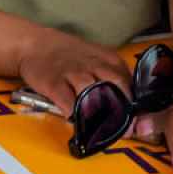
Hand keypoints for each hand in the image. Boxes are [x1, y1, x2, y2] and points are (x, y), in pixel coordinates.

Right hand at [13, 28, 133, 117]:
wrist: (36, 45)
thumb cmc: (71, 56)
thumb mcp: (98, 59)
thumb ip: (114, 78)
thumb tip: (130, 104)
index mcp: (109, 60)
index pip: (130, 82)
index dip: (134, 104)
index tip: (136, 121)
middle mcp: (94, 65)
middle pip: (117, 86)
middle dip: (123, 109)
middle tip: (123, 128)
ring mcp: (74, 73)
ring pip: (92, 92)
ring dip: (98, 112)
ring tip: (101, 128)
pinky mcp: (54, 83)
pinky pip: (67, 101)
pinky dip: (73, 113)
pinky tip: (76, 120)